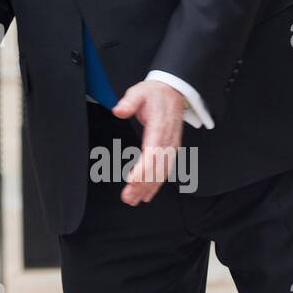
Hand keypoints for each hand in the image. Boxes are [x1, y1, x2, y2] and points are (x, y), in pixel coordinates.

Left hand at [110, 81, 184, 205]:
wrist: (174, 91)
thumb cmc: (155, 94)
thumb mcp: (139, 92)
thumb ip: (129, 102)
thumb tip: (118, 110)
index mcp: (160, 128)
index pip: (153, 153)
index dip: (143, 169)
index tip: (132, 180)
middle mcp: (168, 140)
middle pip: (157, 168)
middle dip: (143, 185)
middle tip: (128, 198)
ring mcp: (172, 147)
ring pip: (162, 173)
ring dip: (148, 188)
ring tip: (134, 200)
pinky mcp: (171, 150)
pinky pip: (165, 171)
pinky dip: (156, 184)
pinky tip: (147, 194)